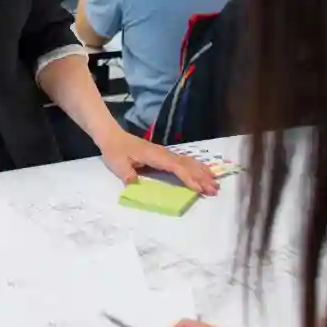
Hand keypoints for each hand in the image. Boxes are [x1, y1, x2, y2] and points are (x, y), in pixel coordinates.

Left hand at [100, 130, 218, 195]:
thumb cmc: (115, 150)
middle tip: (215, 190)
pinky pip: (184, 161)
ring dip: (202, 172)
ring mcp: (164, 153)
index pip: (175, 167)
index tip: (199, 189)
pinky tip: (203, 171)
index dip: (188, 178)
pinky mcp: (163, 155)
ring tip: (215, 183)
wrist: (111, 136)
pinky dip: (196, 167)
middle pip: (186, 165)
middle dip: (201, 177)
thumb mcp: (118, 164)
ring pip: (188, 162)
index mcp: (154, 156)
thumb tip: (135, 185)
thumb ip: (127, 175)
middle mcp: (163, 153)